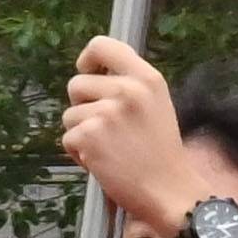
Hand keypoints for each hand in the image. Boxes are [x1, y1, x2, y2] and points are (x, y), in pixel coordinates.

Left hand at [59, 34, 193, 237]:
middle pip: (77, 83)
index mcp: (147, 78)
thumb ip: (130, 87)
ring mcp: (106, 112)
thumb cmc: (162, 153)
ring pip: (69, 114)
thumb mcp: (157, 106)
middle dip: (83, 106)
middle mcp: (127, 89)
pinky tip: (103, 163)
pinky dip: (79, 154)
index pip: (103, 45)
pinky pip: (68, 138)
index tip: (89, 73)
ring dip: (81, 133)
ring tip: (109, 149)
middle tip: (106, 128)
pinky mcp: (88, 135)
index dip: (87, 59)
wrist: (170, 191)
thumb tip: (94, 75)